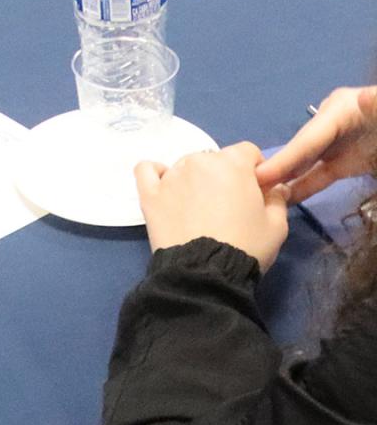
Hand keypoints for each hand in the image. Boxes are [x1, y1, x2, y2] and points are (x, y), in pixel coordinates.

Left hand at [135, 142, 289, 271]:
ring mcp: (171, 176)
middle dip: (226, 176)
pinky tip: (166, 188)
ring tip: (200, 208)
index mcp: (231, 164)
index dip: (254, 170)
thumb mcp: (277, 225)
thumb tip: (273, 186)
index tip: (256, 191)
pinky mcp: (149, 193)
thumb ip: (276, 197)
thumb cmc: (247, 246)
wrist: (206, 272)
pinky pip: (147, 170)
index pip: (247, 151)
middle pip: (216, 159)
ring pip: (186, 165)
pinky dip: (157, 174)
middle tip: (229, 206)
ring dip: (195, 179)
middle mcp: (198, 161)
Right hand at [257, 86, 376, 203]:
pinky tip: (285, 200)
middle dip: (276, 167)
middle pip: (300, 148)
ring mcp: (339, 144)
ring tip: (258, 197)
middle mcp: (333, 124)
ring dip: (285, 179)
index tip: (261, 174)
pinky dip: (304, 187)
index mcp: (342, 109)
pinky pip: (320, 175)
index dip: (285, 157)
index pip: (308, 137)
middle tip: (246, 187)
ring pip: (306, 163)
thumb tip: (368, 97)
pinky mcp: (347, 162)